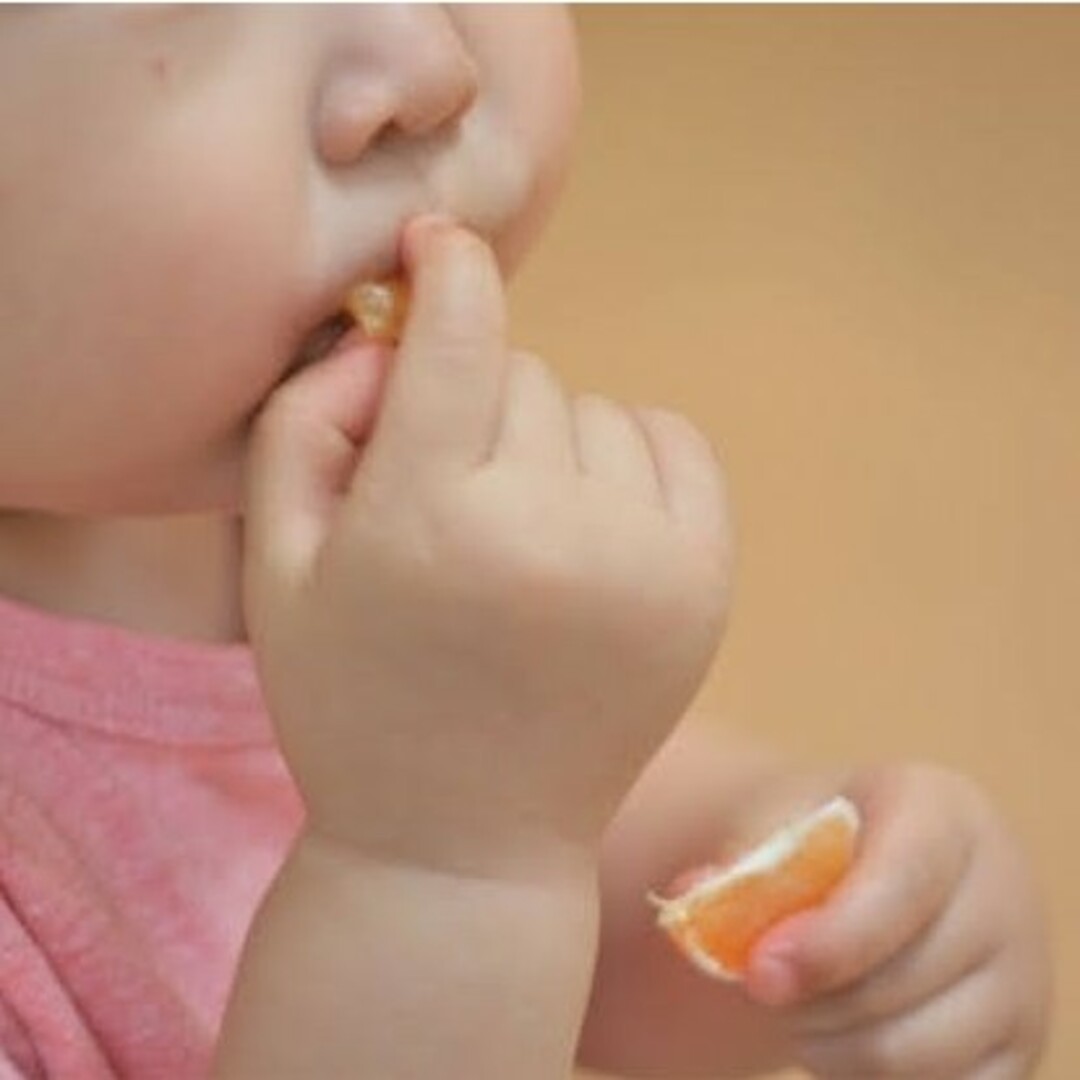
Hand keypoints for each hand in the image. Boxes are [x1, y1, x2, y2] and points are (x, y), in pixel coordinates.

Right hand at [242, 218, 730, 876]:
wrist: (465, 843)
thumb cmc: (354, 704)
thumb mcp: (278, 567)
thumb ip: (306, 421)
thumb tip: (394, 331)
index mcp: (431, 523)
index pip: (461, 332)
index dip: (449, 269)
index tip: (438, 244)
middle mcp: (553, 533)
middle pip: (524, 373)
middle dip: (476, 408)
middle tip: (448, 494)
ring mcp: (646, 562)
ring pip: (594, 410)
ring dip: (549, 444)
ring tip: (515, 537)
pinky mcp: (706, 587)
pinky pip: (673, 446)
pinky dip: (626, 463)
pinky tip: (585, 530)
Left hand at [744, 765, 1050, 1077]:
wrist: (868, 875)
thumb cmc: (818, 843)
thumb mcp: (779, 824)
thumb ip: (741, 861)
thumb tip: (691, 898)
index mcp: (948, 813)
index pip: (902, 884)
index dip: (829, 940)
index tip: (759, 974)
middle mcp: (1004, 893)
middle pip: (903, 980)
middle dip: (811, 997)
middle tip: (760, 983)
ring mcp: (1023, 982)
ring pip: (914, 1054)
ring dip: (827, 1045)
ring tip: (794, 1006)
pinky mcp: (1018, 1054)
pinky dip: (865, 1077)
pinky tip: (838, 1032)